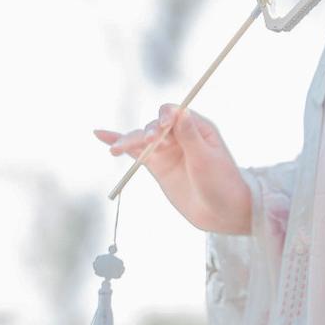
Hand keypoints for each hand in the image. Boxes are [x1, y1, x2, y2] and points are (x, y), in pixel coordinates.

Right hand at [93, 105, 251, 234]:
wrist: (222, 212)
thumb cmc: (221, 183)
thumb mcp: (207, 160)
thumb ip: (191, 137)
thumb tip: (181, 111)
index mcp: (196, 127)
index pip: (175, 113)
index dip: (165, 116)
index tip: (162, 125)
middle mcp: (180, 135)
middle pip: (155, 126)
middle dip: (147, 133)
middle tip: (147, 142)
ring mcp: (167, 150)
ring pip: (143, 140)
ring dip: (128, 141)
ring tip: (115, 150)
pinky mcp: (158, 165)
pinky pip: (136, 153)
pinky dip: (121, 144)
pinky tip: (102, 136)